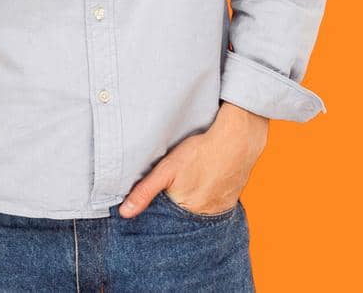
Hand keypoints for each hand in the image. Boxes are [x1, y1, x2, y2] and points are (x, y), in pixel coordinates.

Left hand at [118, 103, 268, 217]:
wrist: (238, 139)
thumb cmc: (201, 151)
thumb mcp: (167, 168)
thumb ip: (145, 191)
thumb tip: (124, 213)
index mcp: (185, 211)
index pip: (166, 224)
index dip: (160, 214)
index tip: (158, 205)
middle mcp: (204, 216)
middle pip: (183, 221)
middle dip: (176, 212)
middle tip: (176, 190)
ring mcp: (220, 211)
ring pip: (199, 216)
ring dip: (192, 208)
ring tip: (190, 188)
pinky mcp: (231, 203)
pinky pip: (214, 210)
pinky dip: (207, 202)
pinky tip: (204, 187)